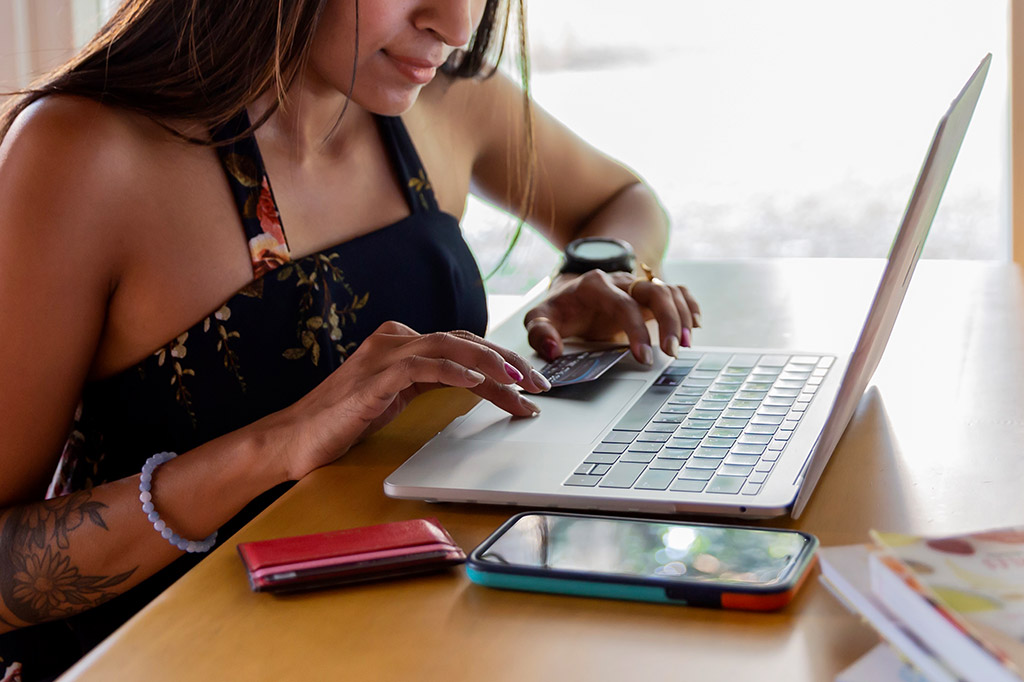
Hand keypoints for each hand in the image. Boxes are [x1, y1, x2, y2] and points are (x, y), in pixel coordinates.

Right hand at [274, 321, 550, 479]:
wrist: (293, 440)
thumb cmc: (342, 423)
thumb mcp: (395, 397)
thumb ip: (426, 382)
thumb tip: (474, 383)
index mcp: (401, 344)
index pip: (462, 345)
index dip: (501, 362)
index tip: (530, 385)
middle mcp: (394, 341)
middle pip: (464, 341)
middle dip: (507, 363)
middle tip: (540, 385)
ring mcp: (383, 355)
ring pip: (450, 348)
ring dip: (491, 366)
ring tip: (520, 384)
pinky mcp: (375, 378)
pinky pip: (423, 367)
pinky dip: (454, 371)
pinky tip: (479, 382)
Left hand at [523, 269, 700, 363]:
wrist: (568, 293)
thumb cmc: (558, 310)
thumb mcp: (539, 319)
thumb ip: (540, 333)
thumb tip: (552, 350)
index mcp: (595, 285)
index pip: (623, 304)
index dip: (637, 330)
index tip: (644, 358)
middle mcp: (620, 281)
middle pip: (655, 291)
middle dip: (669, 321)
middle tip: (673, 352)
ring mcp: (636, 285)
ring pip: (669, 290)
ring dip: (682, 317)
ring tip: (684, 346)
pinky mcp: (647, 293)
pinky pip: (676, 291)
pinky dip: (688, 305)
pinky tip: (694, 325)